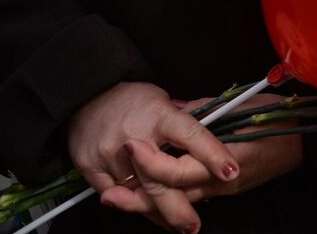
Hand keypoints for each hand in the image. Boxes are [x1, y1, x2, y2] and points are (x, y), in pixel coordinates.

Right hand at [68, 82, 237, 231]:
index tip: (231, 171)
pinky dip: (136, 206)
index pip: (191, 135)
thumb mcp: (164, 100)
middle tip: (194, 225)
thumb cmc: (132, 99)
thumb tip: (216, 135)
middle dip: (179, 208)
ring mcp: (110, 154)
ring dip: (160, 211)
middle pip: (161, 179)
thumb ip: (185, 122)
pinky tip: (151, 212)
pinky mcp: (91, 167)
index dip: (212, 154)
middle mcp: (134, 135)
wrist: (86, 96)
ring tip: (179, 223)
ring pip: (139, 193)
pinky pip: (117, 196)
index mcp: (159, 115)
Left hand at [98, 94, 301, 231]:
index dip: (151, 162)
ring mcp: (223, 190)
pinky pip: (190, 200)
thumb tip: (174, 109)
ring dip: (146, 204)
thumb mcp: (241, 106)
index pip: (178, 170)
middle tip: (109, 193)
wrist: (306, 142)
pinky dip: (166, 200)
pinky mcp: (225, 191)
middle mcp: (221, 182)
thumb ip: (203, 110)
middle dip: (138, 196)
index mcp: (225, 159)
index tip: (131, 147)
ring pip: (178, 204)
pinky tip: (147, 197)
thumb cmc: (279, 118)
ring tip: (116, 200)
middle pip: (172, 196)